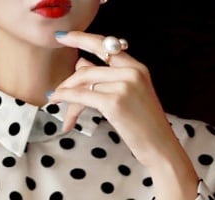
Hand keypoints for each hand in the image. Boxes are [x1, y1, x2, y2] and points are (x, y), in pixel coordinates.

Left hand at [50, 30, 198, 199]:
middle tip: (55, 91)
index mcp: (137, 68)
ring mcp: (124, 86)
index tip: (63, 37)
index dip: (82, 39)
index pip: (106, 45)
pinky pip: (82, 96)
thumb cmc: (145, 128)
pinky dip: (66, 97)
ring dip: (67, 96)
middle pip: (88, 68)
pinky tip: (57, 100)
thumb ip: (107, 81)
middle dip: (68, 82)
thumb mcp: (130, 98)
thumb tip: (81, 64)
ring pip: (83, 84)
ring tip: (58, 106)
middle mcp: (131, 72)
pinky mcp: (115, 102)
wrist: (160, 147)